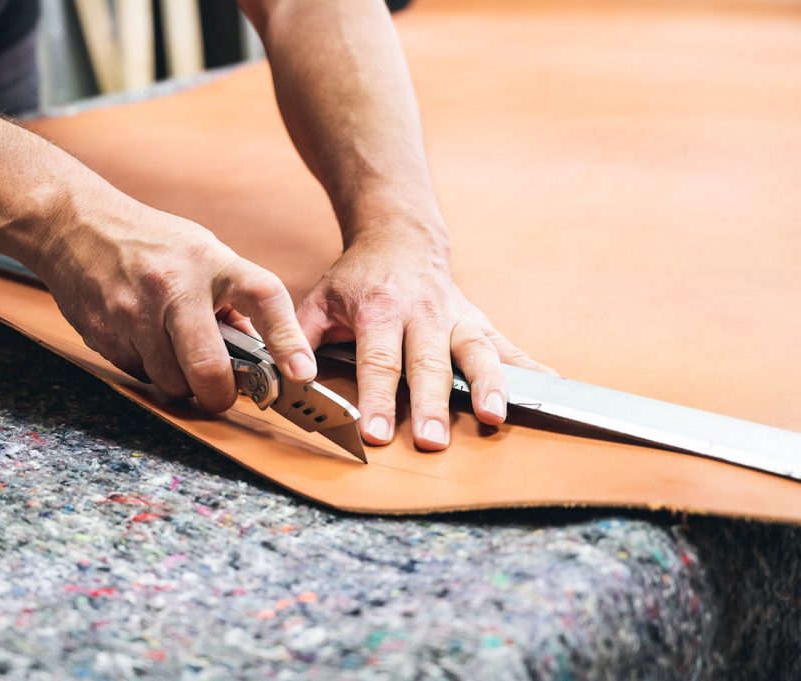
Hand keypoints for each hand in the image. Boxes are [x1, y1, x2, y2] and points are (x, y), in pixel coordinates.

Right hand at [33, 200, 316, 410]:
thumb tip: (258, 351)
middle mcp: (174, 287)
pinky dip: (149, 369)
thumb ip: (231, 298)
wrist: (74, 225)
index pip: (263, 297)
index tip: (300, 373)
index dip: (287, 339)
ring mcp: (135, 313)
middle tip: (223, 395)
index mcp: (211, 262)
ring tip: (175, 351)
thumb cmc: (148, 241)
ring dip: (180, 381)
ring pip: (171, 381)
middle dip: (220, 395)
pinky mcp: (106, 334)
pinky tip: (143, 339)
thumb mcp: (202, 252)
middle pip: (207, 366)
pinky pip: (139, 374)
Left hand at [296, 229, 554, 450]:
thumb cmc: (356, 278)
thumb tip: (286, 376)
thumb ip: (298, 337)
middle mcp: (422, 313)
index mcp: (379, 310)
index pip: (378, 361)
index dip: (377, 398)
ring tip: (496, 418)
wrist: (399, 236)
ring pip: (476, 352)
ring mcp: (455, 317)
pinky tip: (555, 390)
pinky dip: (532, 368)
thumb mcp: (318, 299)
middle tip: (432, 441)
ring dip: (489, 386)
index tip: (375, 432)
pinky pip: (509, 346)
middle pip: (429, 364)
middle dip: (433, 404)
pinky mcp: (478, 321)